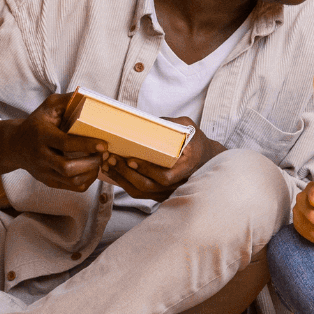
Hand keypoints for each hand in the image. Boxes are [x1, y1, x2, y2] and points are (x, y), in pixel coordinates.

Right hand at [6, 93, 107, 191]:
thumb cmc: (37, 123)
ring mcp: (44, 171)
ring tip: (99, 161)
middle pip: (67, 168)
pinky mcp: (49, 181)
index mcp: (41, 135)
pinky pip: (72, 187)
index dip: (86, 145)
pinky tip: (92, 169)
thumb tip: (87, 96)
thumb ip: (67, 100)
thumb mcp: (48, 107)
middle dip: (91, 163)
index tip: (104, 144)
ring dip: (91, 173)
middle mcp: (41, 156)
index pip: (65, 143)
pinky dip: (87, 181)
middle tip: (104, 154)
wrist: (15, 145)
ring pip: (71, 180)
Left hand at [101, 121, 223, 200]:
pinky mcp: (160, 192)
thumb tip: (147, 120)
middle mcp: (178, 183)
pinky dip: (123, 183)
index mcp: (187, 167)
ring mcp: (169, 190)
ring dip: (121, 179)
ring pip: (141, 191)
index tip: (132, 159)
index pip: (166, 176)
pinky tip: (112, 172)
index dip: (147, 170)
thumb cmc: (195, 141)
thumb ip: (170, 124)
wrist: (205, 158)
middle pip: (148, 186)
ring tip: (107, 164)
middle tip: (112, 158)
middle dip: (126, 173)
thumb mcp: (188, 127)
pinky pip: (139, 192)